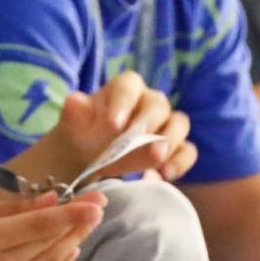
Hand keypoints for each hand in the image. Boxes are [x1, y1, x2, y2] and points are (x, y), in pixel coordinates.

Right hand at [0, 191, 105, 260]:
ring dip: (72, 243)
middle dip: (78, 224)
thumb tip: (54, 199)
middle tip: (98, 206)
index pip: (40, 225)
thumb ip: (15, 208)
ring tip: (85, 225)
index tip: (98, 201)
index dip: (72, 213)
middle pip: (51, 244)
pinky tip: (69, 250)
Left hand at [47, 72, 196, 183]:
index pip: (129, 86)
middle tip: (136, 140)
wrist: (87, 160)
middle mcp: (148, 102)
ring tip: (156, 157)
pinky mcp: (174, 148)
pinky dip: (181, 161)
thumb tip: (74, 100)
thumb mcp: (72, 126)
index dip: (123, 102)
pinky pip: (187, 151)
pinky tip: (166, 174)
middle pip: (158, 105)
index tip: (112, 124)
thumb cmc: (81, 136)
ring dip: (171, 140)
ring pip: (179, 123)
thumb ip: (73, 113)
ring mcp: (165, 124)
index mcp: (124, 89)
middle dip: (148, 123)